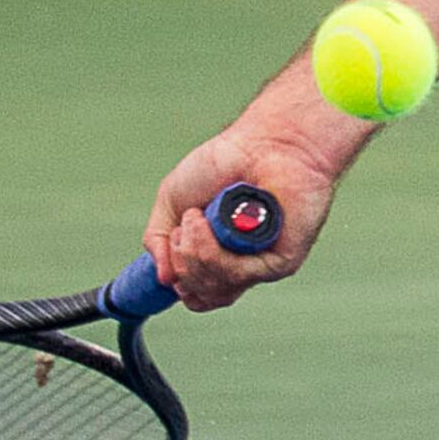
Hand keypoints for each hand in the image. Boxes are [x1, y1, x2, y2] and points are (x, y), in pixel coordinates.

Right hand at [140, 110, 345, 309]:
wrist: (262, 143)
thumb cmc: (223, 165)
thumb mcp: (174, 202)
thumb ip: (158, 240)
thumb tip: (163, 279)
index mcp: (220, 256)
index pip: (198, 295)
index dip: (179, 282)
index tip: (172, 251)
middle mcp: (242, 265)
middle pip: (201, 296)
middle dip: (182, 264)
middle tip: (184, 227)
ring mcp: (261, 265)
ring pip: (215, 289)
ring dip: (193, 253)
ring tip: (197, 216)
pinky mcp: (280, 261)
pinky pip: (236, 275)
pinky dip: (212, 251)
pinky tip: (208, 221)